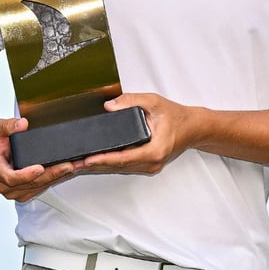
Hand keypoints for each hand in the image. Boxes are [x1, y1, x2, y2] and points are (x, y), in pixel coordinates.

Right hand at [0, 117, 81, 201]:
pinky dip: (56, 179)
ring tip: (75, 167)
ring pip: (39, 187)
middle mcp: (4, 185)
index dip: (26, 174)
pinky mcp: (25, 192)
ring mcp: (15, 190)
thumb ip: (8, 126)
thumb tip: (22, 124)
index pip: (11, 177)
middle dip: (52, 174)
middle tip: (68, 165)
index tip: (39, 167)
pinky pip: (42, 188)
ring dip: (58, 177)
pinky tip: (68, 171)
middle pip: (31, 183)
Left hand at [81, 93, 195, 174]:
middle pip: (119, 166)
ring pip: (121, 168)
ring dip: (101, 166)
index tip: (87, 159)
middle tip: (75, 163)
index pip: (123, 158)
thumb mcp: (154, 102)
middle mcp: (152, 162)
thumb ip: (131, 101)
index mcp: (154, 150)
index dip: (103, 159)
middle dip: (96, 165)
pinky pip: (126, 166)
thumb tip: (110, 106)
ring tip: (80, 163)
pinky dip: (111, 163)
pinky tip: (97, 161)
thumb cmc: (177, 117)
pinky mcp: (148, 164)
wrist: (193, 127)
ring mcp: (150, 166)